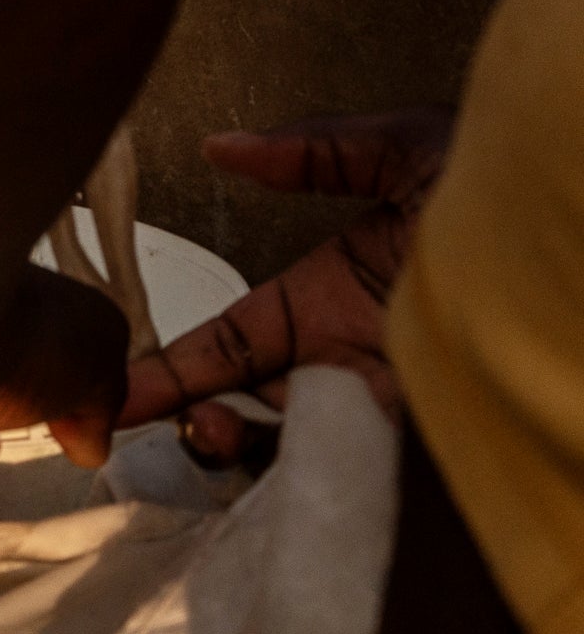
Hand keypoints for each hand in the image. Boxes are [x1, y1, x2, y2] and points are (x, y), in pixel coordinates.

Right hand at [118, 108, 451, 466]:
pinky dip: (317, 488)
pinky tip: (291, 475)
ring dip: (245, 457)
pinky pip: (362, 483)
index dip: (168, 370)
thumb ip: (317, 148)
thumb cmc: (520, 194)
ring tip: (225, 437)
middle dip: (197, 424)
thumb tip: (222, 145)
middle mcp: (347, 366)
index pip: (228, 344)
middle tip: (188, 425)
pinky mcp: (433, 447)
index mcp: (326, 302)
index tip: (115, 397)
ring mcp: (389, 414)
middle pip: (247, 414)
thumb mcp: (412, 149)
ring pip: (293, 458)